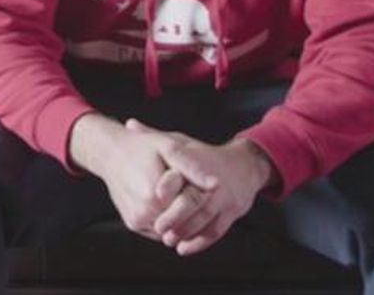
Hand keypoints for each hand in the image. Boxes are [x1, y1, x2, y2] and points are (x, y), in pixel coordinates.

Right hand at [68, 113, 187, 238]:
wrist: (109, 154)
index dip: (197, 192)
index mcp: (156, 194)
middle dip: (188, 206)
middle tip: (184, 187)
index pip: (192, 204)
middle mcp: (145, 212)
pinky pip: (159, 228)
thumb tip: (215, 184)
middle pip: (183, 219)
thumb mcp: (168, 147)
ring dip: (178, 215)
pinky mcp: (133, 224)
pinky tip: (164, 200)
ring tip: (173, 192)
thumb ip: (192, 167)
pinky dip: (166, 218)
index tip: (192, 180)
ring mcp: (138, 221)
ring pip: (172, 227)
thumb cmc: (140, 147)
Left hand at [123, 119, 275, 255]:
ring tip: (168, 239)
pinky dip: (200, 242)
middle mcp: (214, 180)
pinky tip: (185, 248)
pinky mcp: (232, 213)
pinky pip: (216, 230)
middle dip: (177, 215)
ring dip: (186, 231)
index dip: (170, 183)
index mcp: (199, 161)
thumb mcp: (181, 143)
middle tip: (159, 226)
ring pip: (206, 218)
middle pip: (196, 200)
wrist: (244, 166)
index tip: (156, 194)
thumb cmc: (205, 155)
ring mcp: (225, 198)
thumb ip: (154, 136)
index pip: (186, 170)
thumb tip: (129, 124)